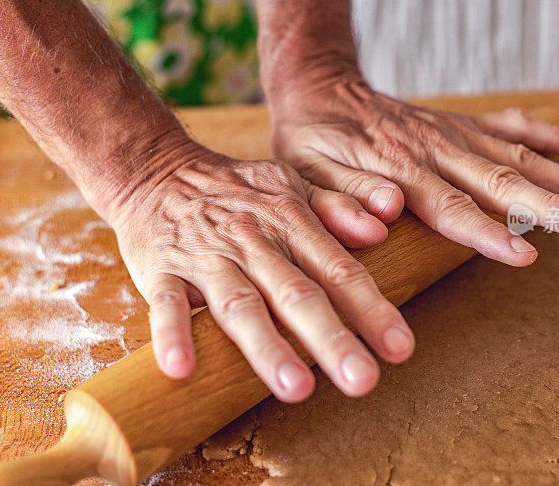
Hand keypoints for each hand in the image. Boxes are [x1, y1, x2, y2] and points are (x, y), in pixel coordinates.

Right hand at [107, 139, 414, 401]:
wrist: (157, 171)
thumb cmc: (236, 190)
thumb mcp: (290, 184)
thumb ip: (336, 207)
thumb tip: (380, 231)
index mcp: (289, 221)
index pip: (338, 269)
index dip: (371, 308)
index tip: (401, 348)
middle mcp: (252, 241)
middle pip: (296, 293)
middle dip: (331, 338)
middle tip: (362, 381)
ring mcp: (205, 257)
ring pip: (239, 303)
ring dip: (267, 346)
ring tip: (296, 388)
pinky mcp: (160, 270)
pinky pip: (165, 304)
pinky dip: (173, 334)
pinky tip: (181, 369)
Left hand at [269, 75, 558, 264]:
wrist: (319, 90)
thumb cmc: (310, 143)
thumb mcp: (308, 175)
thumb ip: (345, 197)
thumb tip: (387, 216)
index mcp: (400, 170)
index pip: (450, 208)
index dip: (487, 232)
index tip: (526, 253)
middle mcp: (436, 150)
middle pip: (502, 182)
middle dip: (553, 207)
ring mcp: (454, 134)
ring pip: (520, 156)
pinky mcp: (460, 123)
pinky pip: (511, 126)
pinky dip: (550, 136)